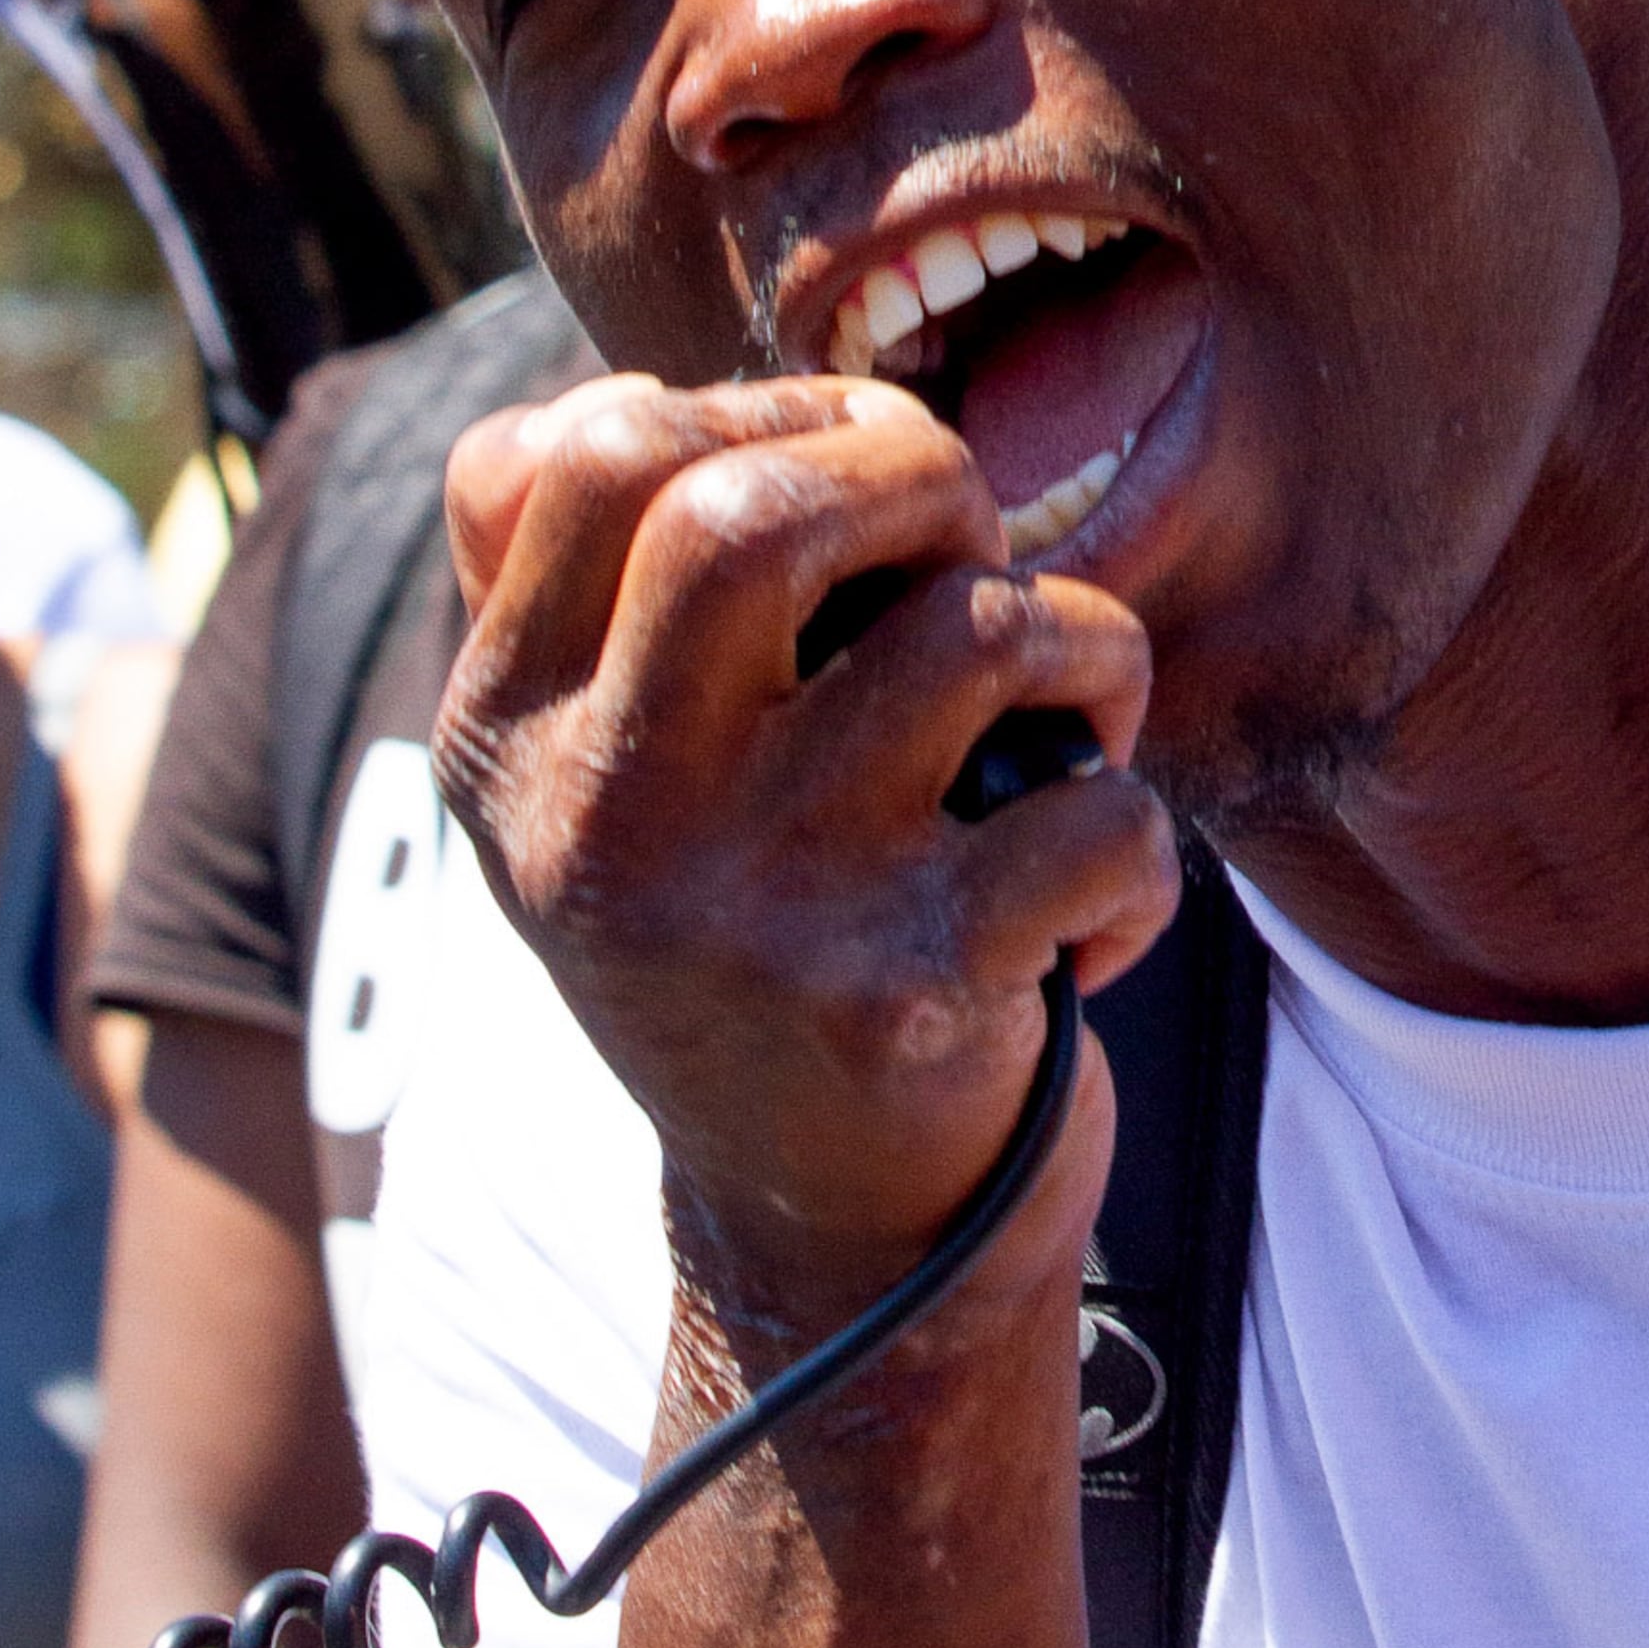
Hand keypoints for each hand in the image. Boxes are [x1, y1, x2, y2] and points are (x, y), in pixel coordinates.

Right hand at [435, 376, 1177, 1344]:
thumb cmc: (764, 939)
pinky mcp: (903, 999)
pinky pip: (1101, 812)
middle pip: (751, 509)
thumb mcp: (611, 785)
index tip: (845, 483)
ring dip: (1083, 652)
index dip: (759, 406)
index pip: (590, 452)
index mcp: (510, 740)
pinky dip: (1138, 852)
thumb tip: (615, 398)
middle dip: (919, 475)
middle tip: (967, 557)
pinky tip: (1085, 921)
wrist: (837, 1249)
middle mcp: (603, 819)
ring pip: (983, 632)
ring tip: (1068, 740)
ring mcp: (752, 910)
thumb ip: (592, 592)